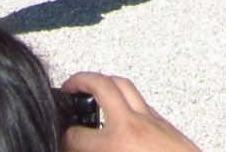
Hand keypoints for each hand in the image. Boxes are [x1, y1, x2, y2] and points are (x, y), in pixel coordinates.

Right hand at [61, 72, 199, 151]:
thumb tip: (84, 146)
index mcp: (116, 144)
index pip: (77, 136)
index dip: (65, 137)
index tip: (63, 137)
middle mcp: (132, 126)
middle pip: (101, 86)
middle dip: (80, 80)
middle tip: (70, 84)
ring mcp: (149, 119)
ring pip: (123, 84)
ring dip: (105, 81)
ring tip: (93, 86)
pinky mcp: (162, 121)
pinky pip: (139, 99)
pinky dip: (125, 96)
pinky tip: (120, 106)